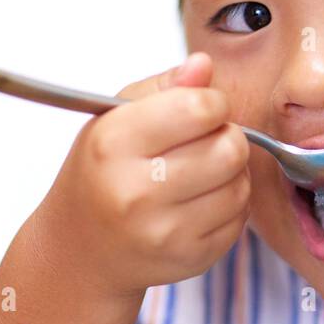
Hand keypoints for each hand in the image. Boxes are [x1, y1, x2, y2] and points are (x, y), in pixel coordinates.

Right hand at [38, 52, 250, 297]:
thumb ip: (164, 86)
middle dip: (227, 137)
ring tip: (202, 172)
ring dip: (232, 173)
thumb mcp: (117, 117)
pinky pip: (241, 218)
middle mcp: (136, 191)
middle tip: (205, 142)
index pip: (200, 108)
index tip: (201, 110)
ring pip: (241, 184)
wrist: (82, 249)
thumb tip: (204, 64)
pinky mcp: (191, 258)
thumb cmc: (103, 170)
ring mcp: (165, 231)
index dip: (213, 103)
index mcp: (114, 143)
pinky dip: (230, 204)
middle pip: (230, 148)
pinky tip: (201, 201)